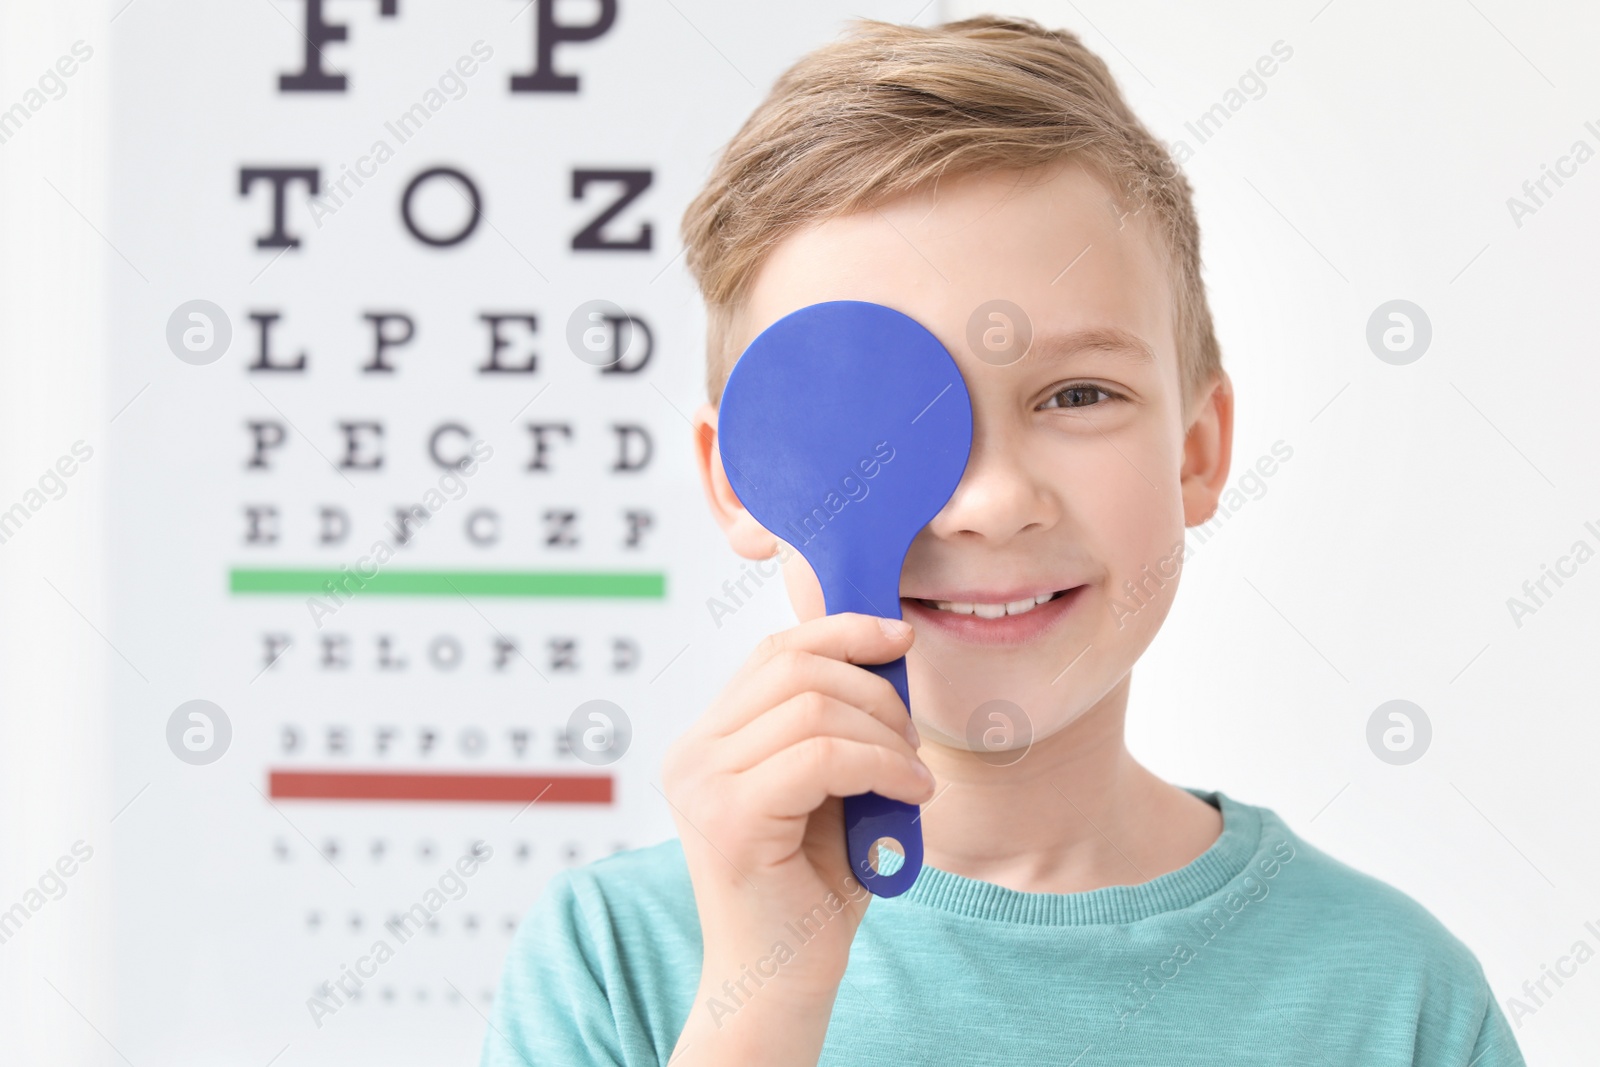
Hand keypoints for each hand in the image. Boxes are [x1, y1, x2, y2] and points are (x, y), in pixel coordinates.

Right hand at [662, 612, 932, 1062]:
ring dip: (885, 735)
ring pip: (815, 707)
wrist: (779, 981)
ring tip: (912, 776)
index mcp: (707, 742)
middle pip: (794, 667)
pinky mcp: (730, 817)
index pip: (773, 652)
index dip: (841, 632)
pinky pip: (823, 756)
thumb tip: (885, 651)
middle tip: (910, 739)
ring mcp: (703, 783)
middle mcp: (692, 754)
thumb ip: (834, 727)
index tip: (899, 638)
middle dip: (873, 690)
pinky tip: (910, 794)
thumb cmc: (810, 890)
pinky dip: (882, 766)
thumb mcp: (826, 789)